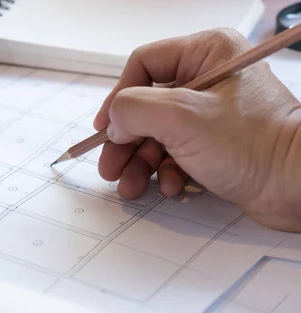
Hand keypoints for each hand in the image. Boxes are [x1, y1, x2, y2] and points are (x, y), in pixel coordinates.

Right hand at [93, 28, 300, 231]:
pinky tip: (170, 187)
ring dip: (141, 163)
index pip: (144, 65)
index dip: (118, 96)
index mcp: (206, 53)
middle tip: (109, 168)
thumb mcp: (181, 118)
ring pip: (158, 133)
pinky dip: (167, 172)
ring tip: (131, 187)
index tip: (104, 127)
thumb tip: (115, 118)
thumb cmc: (253, 144)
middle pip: (147, 105)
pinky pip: (177, 152)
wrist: (297, 185)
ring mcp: (212, 112)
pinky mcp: (216, 142)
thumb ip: (134, 109)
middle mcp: (208, 78)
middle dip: (125, 141)